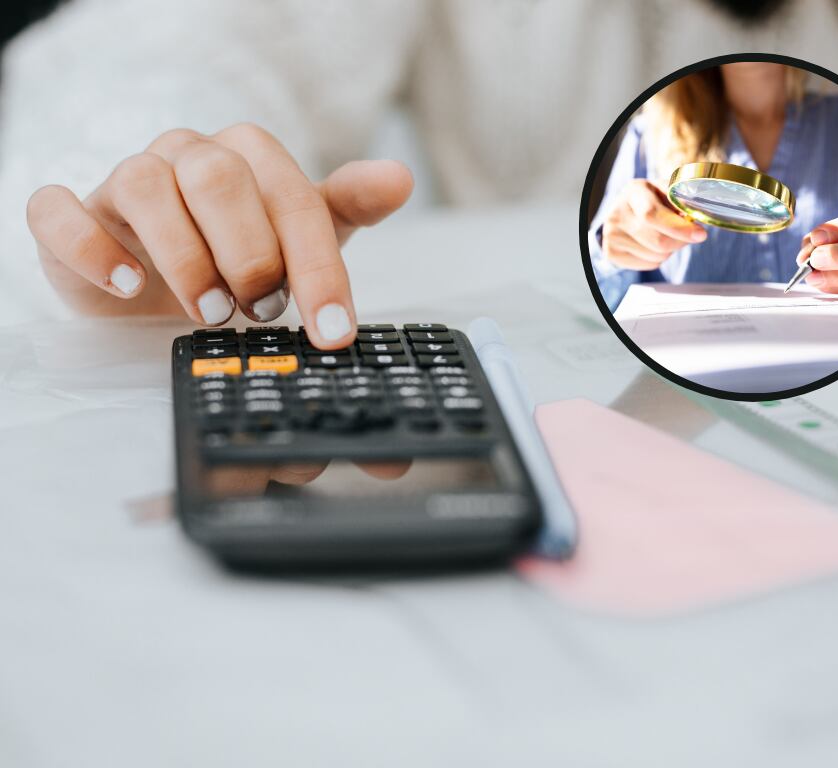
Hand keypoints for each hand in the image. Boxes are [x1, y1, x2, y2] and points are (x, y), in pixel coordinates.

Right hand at [26, 124, 413, 348]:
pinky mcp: (75, 215)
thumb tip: (400, 178)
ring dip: (185, 256)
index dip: (317, 265)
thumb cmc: (238, 250)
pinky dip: (93, 248)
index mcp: (248, 158)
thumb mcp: (302, 234)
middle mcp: (187, 156)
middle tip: (263, 310)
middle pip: (220, 178)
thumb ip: (347, 206)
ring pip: (146, 185)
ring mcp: (126, 179)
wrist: (159, 274)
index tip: (334, 328)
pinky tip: (129, 287)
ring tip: (212, 313)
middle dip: (250, 253)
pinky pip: (60, 212)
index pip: (292, 196)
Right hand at [601, 179, 705, 269]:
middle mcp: (617, 213)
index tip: (700, 235)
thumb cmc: (652, 200)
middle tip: (688, 237)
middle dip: (680, 242)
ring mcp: (611, 235)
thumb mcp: (666, 191)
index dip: (679, 228)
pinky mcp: (611, 253)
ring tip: (664, 236)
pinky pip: (648, 265)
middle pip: (658, 241)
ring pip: (656, 256)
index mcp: (634, 191)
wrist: (624, 212)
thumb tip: (696, 220)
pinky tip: (652, 246)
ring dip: (669, 251)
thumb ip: (681, 201)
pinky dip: (657, 259)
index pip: (653, 214)